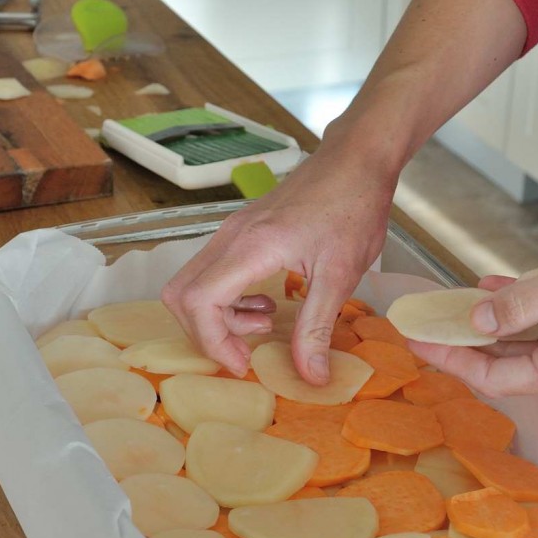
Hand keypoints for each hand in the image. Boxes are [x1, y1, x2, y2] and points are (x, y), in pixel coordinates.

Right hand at [162, 146, 394, 383]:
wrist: (356, 161)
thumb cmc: (353, 207)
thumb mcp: (341, 276)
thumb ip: (317, 328)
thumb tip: (311, 376)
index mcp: (251, 247)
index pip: (200, 302)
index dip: (212, 342)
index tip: (243, 365)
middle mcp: (231, 236)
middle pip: (182, 295)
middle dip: (206, 334)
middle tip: (244, 356)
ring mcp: (232, 230)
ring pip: (192, 283)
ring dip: (216, 317)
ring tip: (261, 328)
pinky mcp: (241, 230)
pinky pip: (211, 271)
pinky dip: (226, 299)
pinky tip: (265, 305)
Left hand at [408, 216, 537, 397]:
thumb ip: (520, 303)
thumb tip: (477, 320)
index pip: (494, 377)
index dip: (451, 360)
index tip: (416, 342)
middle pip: (512, 365)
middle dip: (469, 341)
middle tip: (431, 319)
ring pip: (536, 348)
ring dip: (499, 324)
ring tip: (459, 300)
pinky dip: (532, 316)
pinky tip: (507, 289)